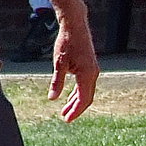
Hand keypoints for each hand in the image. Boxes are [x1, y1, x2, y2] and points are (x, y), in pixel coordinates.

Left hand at [48, 7, 98, 121]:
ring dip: (76, 102)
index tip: (67, 120)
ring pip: (86, 92)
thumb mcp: (59, 63)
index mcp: (87, 75)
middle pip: (86, 98)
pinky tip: (69, 97)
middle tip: (65, 118)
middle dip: (75, 109)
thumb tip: (52, 99)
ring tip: (65, 110)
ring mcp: (93, 71)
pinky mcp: (90, 67)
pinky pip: (85, 85)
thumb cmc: (66, 42)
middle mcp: (93, 74)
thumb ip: (57, 82)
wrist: (75, 25)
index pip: (83, 99)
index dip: (75, 111)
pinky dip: (78, 92)